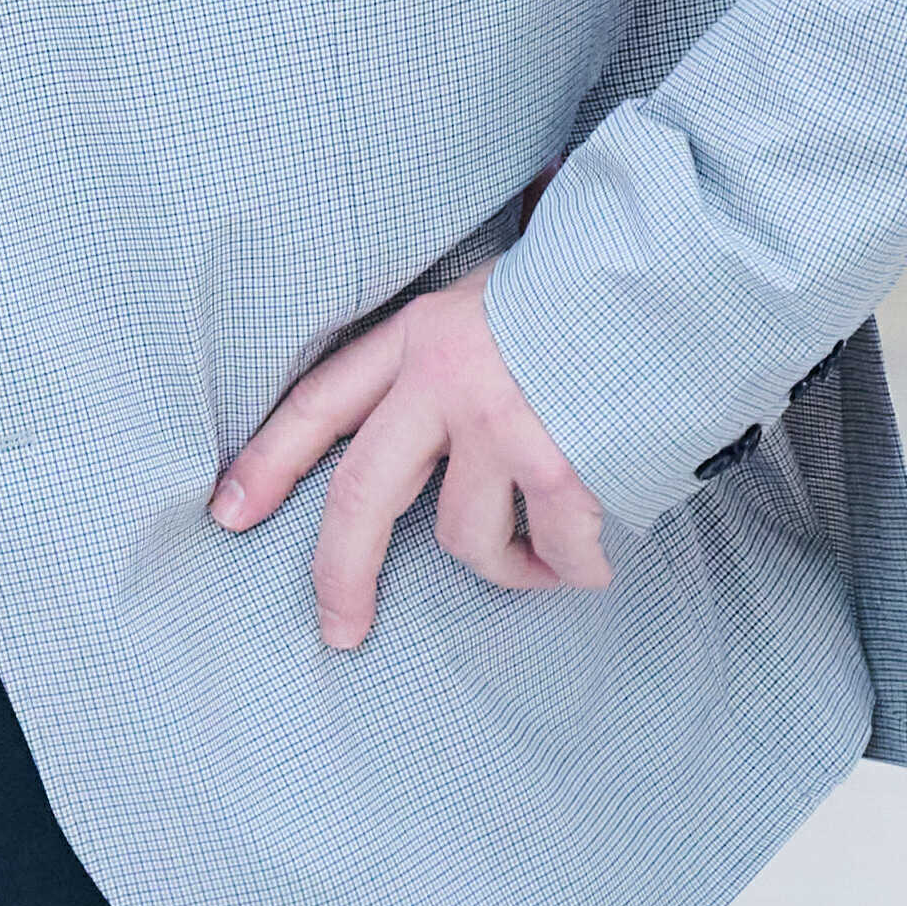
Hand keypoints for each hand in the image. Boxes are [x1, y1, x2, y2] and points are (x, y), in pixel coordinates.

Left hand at [210, 265, 611, 649]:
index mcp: (419, 335)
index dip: (268, 461)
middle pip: (361, 495)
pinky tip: (592, 548)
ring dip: (506, 567)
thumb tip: (423, 433)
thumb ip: (450, 355)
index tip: (228, 513)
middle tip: (339, 630)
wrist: (678, 275)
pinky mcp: (561, 468)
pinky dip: (573, 568)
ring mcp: (501, 426)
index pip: (320, 403)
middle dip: (340, 573)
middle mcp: (445, 381)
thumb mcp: (494, 300)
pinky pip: (554, 555)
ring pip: (465, 540)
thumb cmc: (590, 296)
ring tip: (543, 552)